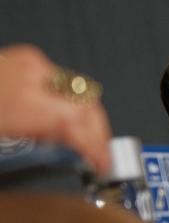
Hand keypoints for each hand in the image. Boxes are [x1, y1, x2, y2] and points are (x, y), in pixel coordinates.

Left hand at [0, 44, 111, 174]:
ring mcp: (30, 64)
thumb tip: (70, 155)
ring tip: (87, 139)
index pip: (75, 122)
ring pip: (81, 90)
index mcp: (18, 103)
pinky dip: (72, 100)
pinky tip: (66, 116)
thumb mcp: (0, 144)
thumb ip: (36, 150)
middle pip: (86, 104)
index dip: (96, 146)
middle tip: (101, 154)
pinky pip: (65, 81)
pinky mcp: (27, 58)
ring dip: (90, 117)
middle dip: (100, 133)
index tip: (103, 163)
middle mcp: (29, 78)